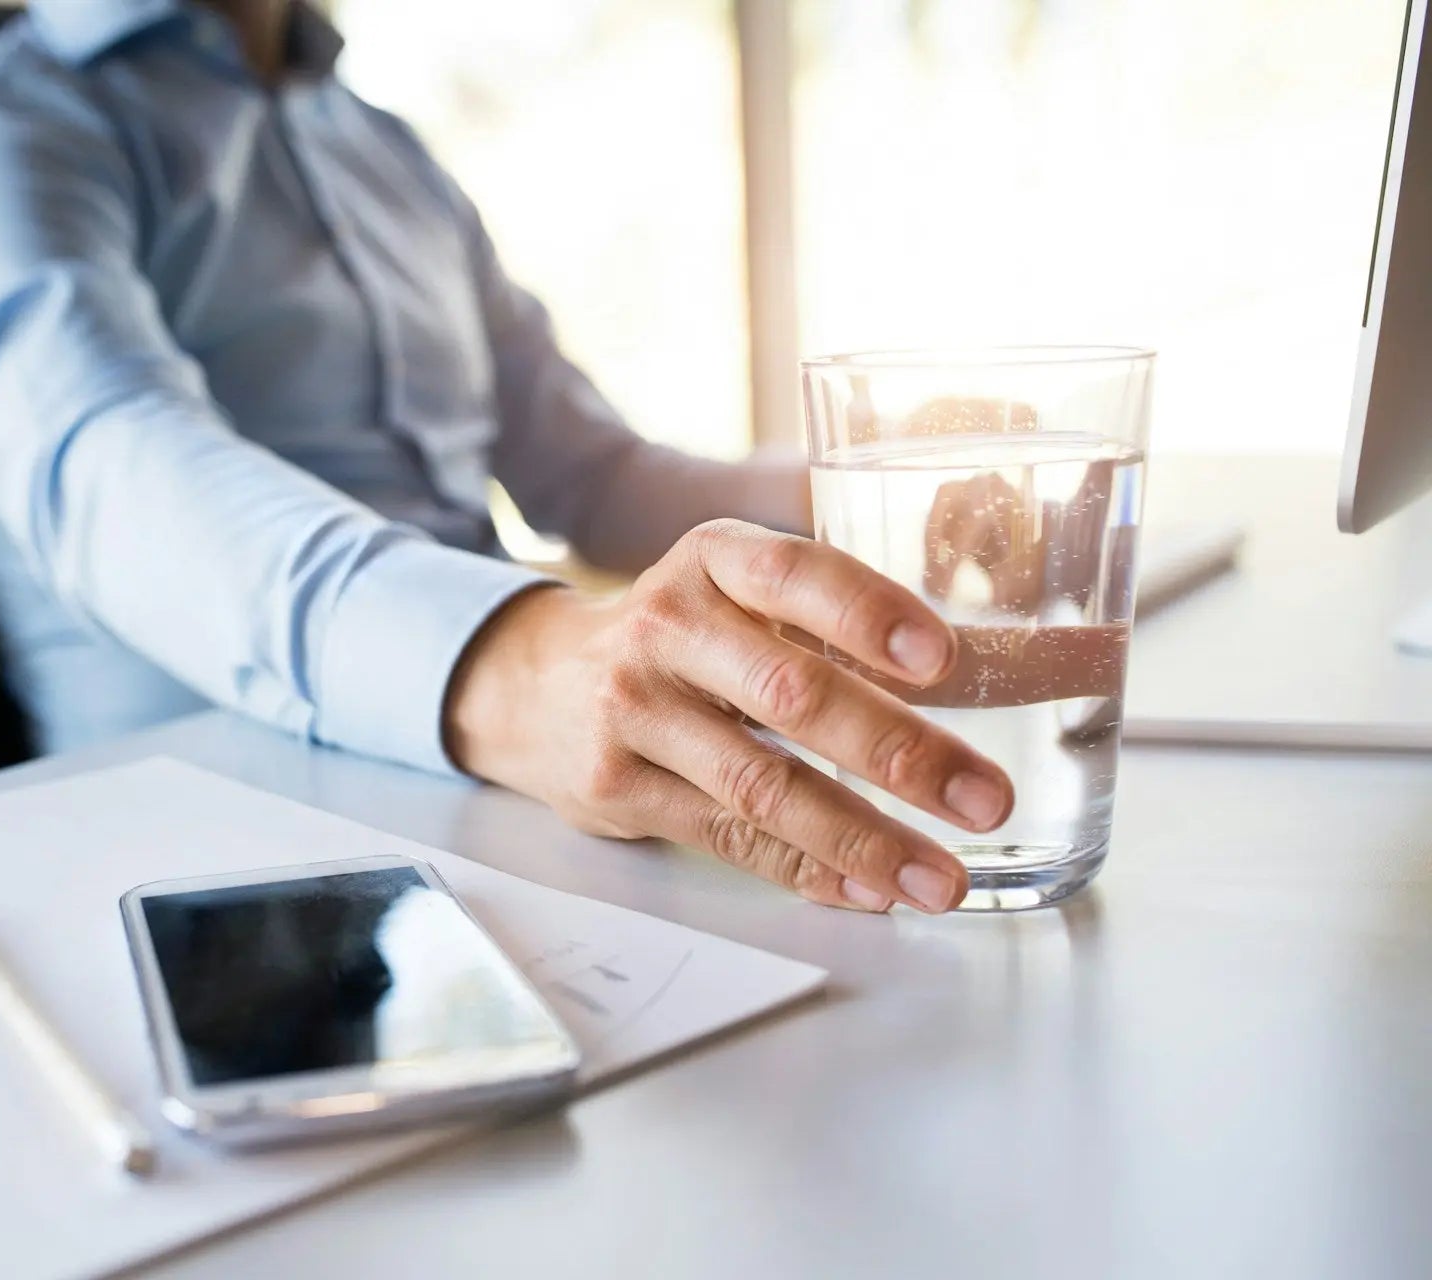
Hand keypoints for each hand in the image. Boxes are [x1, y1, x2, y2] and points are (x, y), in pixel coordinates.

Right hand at [444, 520, 1014, 913]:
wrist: (537, 684)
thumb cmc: (682, 638)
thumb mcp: (741, 597)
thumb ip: (848, 623)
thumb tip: (1040, 667)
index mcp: (714, 561)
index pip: (794, 577)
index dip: (867, 615)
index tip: (944, 661)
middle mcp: (666, 625)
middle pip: (790, 693)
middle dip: (899, 752)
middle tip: (984, 798)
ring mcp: (632, 709)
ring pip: (761, 783)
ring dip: (864, 837)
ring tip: (944, 877)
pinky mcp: (616, 785)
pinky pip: (728, 837)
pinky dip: (807, 870)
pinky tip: (869, 888)